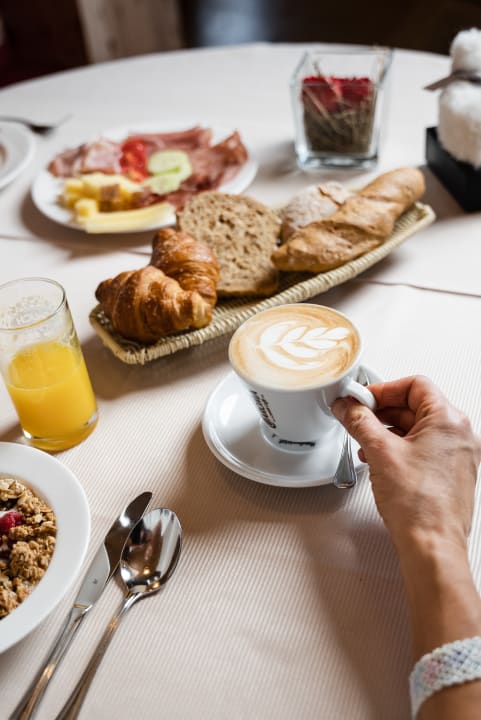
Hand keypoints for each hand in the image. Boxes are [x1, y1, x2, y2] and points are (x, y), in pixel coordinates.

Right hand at [332, 375, 480, 553]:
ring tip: (364, 440)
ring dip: (387, 430)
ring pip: (417, 428)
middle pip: (415, 406)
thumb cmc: (420, 506)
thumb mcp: (380, 452)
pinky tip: (378, 459)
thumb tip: (348, 408)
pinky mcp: (449, 473)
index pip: (414, 385)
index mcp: (449, 421)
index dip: (383, 389)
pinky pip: (422, 449)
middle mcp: (458, 435)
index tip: (362, 398)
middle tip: (357, 416)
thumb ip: (360, 422)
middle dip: (382, 411)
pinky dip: (398, 448)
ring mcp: (456, 455)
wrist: (431, 545)